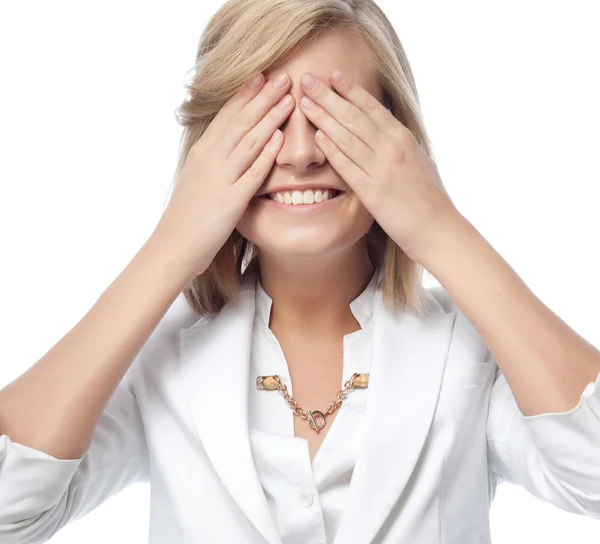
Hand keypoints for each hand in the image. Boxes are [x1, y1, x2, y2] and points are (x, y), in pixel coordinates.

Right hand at [152, 71, 294, 275]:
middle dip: (263, 96)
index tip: (262, 75)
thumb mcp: (198, 178)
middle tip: (284, 76)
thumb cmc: (188, 215)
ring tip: (288, 99)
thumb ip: (214, 160)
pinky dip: (266, 153)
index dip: (245, 94)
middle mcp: (210, 159)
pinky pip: (252, 173)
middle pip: (240, 121)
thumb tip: (229, 145)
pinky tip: (280, 138)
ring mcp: (220, 179)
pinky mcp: (231, 201)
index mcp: (202, 152)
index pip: (226, 115)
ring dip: (270, 117)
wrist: (175, 245)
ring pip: (248, 141)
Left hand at [298, 69, 463, 261]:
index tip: (333, 73)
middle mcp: (392, 148)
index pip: (372, 107)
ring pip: (347, 136)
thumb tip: (384, 129)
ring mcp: (381, 169)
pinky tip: (317, 137)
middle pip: (353, 115)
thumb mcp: (417, 160)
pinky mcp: (372, 192)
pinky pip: (347, 166)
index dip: (350, 89)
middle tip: (306, 78)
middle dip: (327, 95)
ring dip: (323, 117)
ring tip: (304, 102)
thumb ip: (398, 144)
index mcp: (403, 137)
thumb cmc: (428, 197)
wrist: (438, 228)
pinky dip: (331, 149)